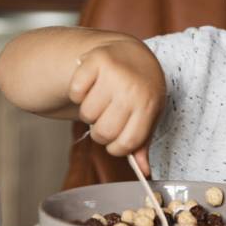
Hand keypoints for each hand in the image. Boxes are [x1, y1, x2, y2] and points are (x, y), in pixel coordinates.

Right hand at [68, 38, 165, 174]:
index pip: (127, 143)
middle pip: (104, 132)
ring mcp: (114, 73)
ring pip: (87, 114)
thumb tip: (144, 172)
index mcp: (150, 104)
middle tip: (107, 117)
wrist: (131, 52)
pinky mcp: (94, 61)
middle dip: (101, 132)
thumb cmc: (141, 90)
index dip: (117, 148)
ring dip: (90, 112)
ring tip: (101, 100)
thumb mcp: (148, 114)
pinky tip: (92, 85)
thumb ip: (142, 142)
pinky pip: (76, 92)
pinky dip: (78, 93)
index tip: (117, 139)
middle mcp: (133, 88)